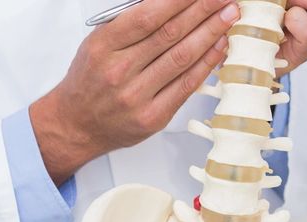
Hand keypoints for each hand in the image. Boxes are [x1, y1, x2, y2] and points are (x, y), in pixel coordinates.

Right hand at [30, 0, 239, 185]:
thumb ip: (131, 23)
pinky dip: (207, 64)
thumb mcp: (100, 42)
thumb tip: (170, 5)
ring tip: (229, 17)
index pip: (148, 16)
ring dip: (211, 34)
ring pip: (182, 58)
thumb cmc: (91, 79)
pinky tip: (220, 47)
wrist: (77, 124)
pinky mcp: (154, 117)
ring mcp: (137, 96)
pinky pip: (186, 85)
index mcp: (103, 46)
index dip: (180, 1)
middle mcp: (119, 70)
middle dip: (203, 12)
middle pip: (170, 34)